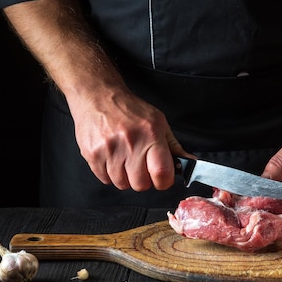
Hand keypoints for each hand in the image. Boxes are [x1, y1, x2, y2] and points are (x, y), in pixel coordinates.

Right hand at [68, 87, 190, 191]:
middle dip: (143, 180)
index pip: (162, 173)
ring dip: (125, 177)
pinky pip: (105, 180)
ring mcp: (109, 149)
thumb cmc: (130, 110)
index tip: (162, 178)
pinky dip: (109, 174)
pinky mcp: (92, 154)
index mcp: (151, 134)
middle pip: (141, 184)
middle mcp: (130, 142)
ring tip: (124, 159)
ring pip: (122, 184)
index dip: (164, 181)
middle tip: (141, 166)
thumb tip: (189, 163)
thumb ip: (173, 146)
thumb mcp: (158, 122)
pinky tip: (112, 158)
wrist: (98, 96)